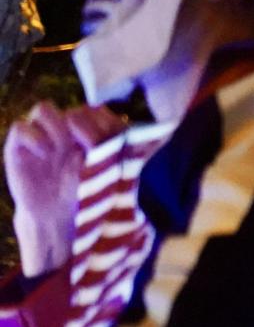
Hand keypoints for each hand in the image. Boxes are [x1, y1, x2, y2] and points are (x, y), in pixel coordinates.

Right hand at [5, 102, 125, 275]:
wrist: (56, 217)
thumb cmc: (87, 194)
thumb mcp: (113, 172)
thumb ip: (131, 149)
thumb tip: (163, 129)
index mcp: (87, 131)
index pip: (96, 110)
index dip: (104, 123)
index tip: (109, 144)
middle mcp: (64, 130)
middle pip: (74, 109)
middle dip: (84, 126)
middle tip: (87, 149)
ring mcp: (40, 136)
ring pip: (44, 109)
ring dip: (55, 127)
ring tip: (61, 149)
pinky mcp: (18, 147)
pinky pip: (21, 127)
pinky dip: (33, 137)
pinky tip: (45, 153)